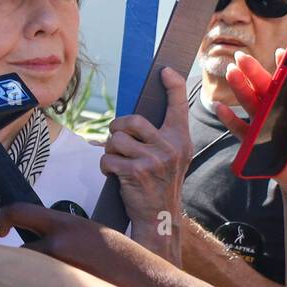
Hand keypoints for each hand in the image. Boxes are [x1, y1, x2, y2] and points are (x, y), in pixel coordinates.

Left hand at [0, 203, 177, 286]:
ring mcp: (58, 273)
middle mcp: (59, 245)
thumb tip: (51, 243)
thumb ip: (71, 236)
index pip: (21, 211)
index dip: (3, 217)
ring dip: (36, 282)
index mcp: (69, 225)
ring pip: (28, 276)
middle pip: (21, 251)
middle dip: (25, 261)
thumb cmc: (133, 264)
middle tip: (36, 273)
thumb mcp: (100, 236)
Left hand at [101, 67, 190, 233]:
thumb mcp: (173, 156)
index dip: (172, 85)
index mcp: (181, 139)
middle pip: (131, 120)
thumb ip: (163, 135)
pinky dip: (105, 167)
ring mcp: (153, 160)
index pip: (178, 105)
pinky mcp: (135, 173)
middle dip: (117, 128)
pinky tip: (115, 175)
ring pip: (115, 140)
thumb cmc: (161, 183)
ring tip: (119, 162)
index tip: (164, 71)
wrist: (159, 216)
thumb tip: (137, 117)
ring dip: (110, 151)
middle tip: (117, 140)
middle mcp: (170, 147)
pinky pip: (107, 159)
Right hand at [218, 49, 286, 195]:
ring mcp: (267, 126)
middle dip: (253, 71)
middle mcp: (281, 112)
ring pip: (250, 103)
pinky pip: (240, 130)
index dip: (285, 66)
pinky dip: (229, 119)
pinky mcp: (256, 142)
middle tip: (241, 57)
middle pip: (264, 88)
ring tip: (231, 73)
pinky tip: (221, 107)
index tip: (281, 52)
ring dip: (239, 88)